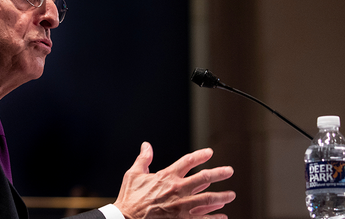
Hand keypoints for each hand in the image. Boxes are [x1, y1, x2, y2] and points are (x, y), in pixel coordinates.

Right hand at [113, 142, 235, 218]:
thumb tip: (146, 145)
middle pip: (203, 178)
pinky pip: (202, 218)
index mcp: (166, 176)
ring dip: (221, 196)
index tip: (210, 152)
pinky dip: (214, 218)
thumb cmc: (129, 197)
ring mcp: (181, 205)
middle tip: (229, 171)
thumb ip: (143, 159)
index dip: (200, 156)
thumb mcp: (133, 174)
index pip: (187, 161)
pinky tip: (222, 216)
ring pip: (207, 199)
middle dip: (218, 173)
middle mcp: (177, 189)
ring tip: (230, 195)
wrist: (127, 218)